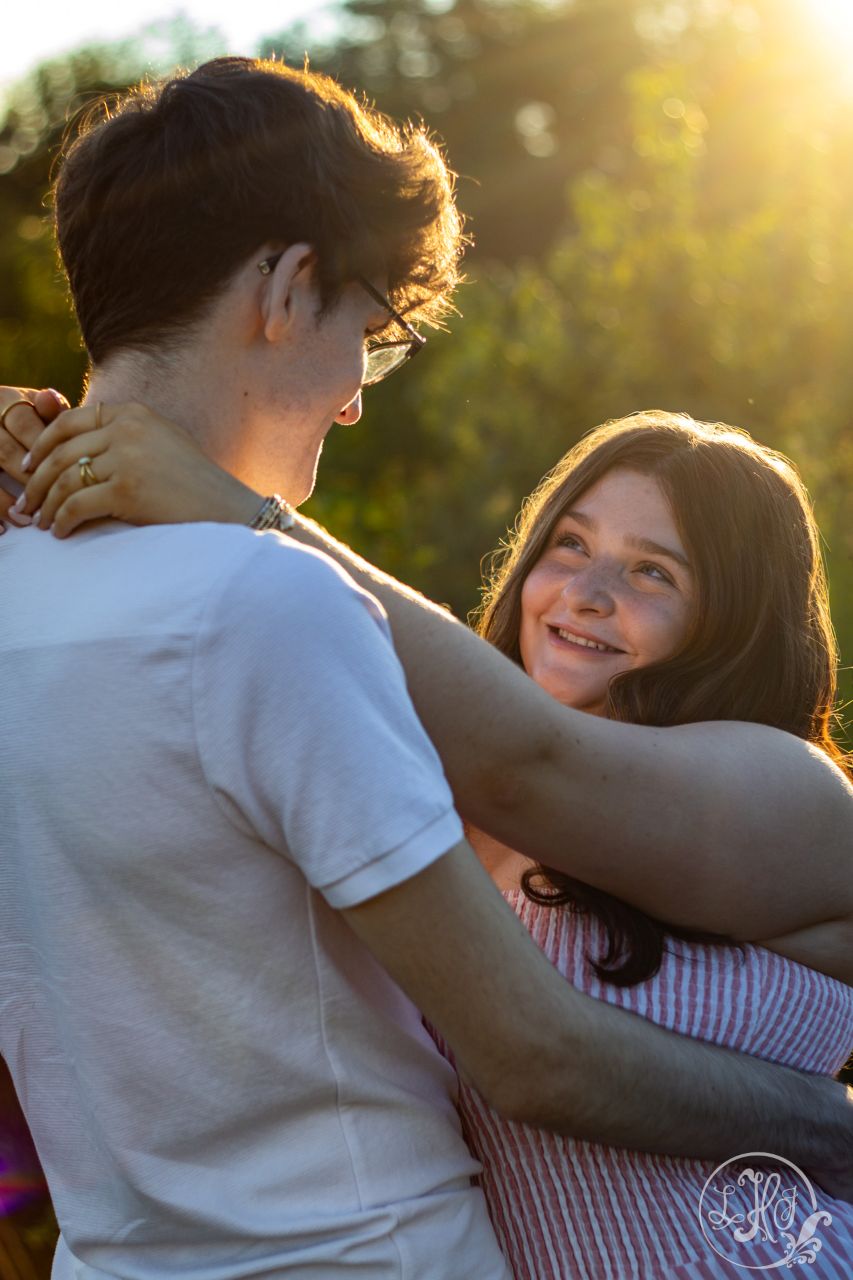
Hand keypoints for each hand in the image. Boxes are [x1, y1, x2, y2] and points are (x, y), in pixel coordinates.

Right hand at [0, 386, 68, 526]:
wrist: (0, 430)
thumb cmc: (27, 422)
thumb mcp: (35, 410)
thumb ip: (49, 412)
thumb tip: (50, 398)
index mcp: (3, 400)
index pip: (24, 423)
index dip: (46, 452)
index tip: (68, 476)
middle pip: (5, 451)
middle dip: (31, 481)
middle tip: (53, 505)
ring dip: (6, 502)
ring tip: (27, 521)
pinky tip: (2, 530)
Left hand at [13, 400, 261, 536]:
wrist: (229, 510)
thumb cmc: (196, 486)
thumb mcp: (162, 444)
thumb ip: (125, 437)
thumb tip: (79, 448)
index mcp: (134, 413)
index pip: (71, 423)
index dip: (42, 445)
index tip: (29, 467)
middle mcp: (128, 429)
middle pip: (61, 452)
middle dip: (37, 481)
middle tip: (27, 504)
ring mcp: (127, 457)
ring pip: (65, 480)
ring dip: (46, 504)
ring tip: (41, 523)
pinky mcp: (127, 489)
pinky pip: (77, 505)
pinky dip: (63, 520)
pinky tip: (61, 532)